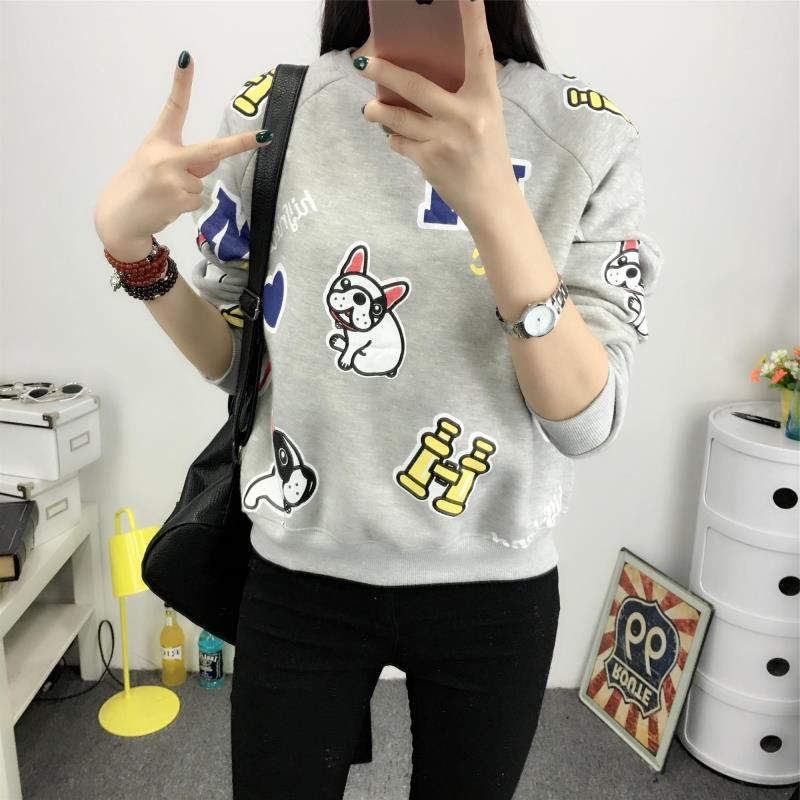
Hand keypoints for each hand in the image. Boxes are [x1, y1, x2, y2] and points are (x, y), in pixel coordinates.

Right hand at [94, 52, 272, 246]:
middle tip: (265, 137)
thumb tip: (215, 161)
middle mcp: (165, 155)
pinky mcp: (178, 200)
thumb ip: (186, 160)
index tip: (186, 58)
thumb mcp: (156, 164)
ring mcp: (172, 178)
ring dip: (188, 191)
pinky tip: (166, 205)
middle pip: (212, 150)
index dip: (181, 83)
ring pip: (201, 183)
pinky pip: (197, 200)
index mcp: (158, 140)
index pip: (173, 107)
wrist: (118, 219)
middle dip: (241, 144)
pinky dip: (185, 205)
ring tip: (164, 195)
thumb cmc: (139, 187)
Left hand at [354, 0, 515, 228]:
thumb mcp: (487, 118)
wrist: (491, 201)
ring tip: (370, 110)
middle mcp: (466, 117)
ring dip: (378, 112)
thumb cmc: (488, 155)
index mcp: (485, 99)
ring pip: (398, 118)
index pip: (479, 53)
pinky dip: (395, 139)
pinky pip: (400, 143)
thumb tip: (423, 75)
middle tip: (363, 63)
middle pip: (416, 87)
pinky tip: (396, 138)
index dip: (473, 22)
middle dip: (384, 73)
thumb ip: (464, 95)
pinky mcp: (430, 161)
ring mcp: (445, 140)